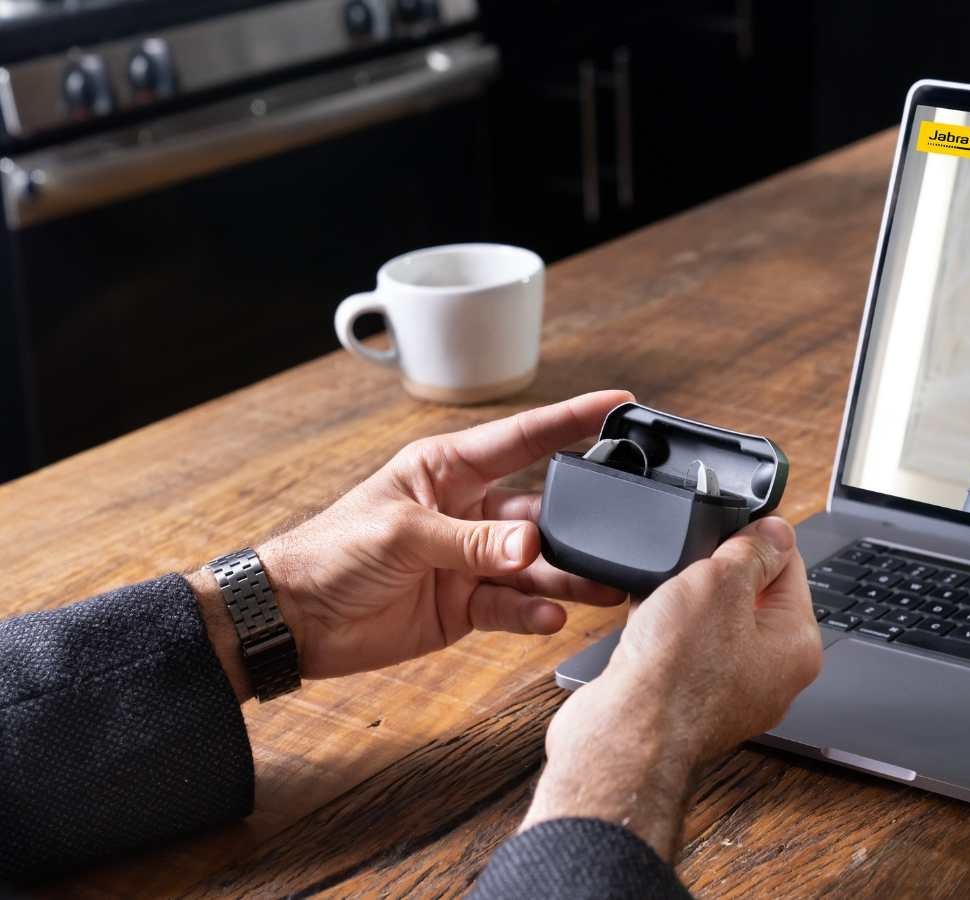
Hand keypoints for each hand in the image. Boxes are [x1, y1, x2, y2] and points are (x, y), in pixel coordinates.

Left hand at [191, 389, 635, 693]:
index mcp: (447, 469)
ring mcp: (471, 560)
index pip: (523, 437)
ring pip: (537, 563)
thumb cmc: (329, 553)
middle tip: (621, 529)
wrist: (292, 619)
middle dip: (582, 520)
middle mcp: (468, 510)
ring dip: (569, 574)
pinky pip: (514, 607)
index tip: (620, 405)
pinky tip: (553, 616)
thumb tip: (530, 546)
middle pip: (542, 508)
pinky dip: (535, 613)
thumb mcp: (402, 535)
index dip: (572, 419)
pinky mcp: (467, 605)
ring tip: (604, 586)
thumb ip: (471, 542)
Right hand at [524, 516, 821, 857]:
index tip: (729, 528)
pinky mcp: (686, 701)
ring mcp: (728, 691)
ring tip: (663, 600)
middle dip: (715, 573)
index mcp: (797, 646)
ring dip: (683, 600)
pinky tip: (643, 621)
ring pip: (710, 620)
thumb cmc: (676, 675)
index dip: (757, 538)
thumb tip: (775, 531)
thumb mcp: (720, 584)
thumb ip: (752, 551)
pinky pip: (680, 647)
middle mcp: (770, 674)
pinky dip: (662, 628)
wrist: (621, 739)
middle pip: (751, 595)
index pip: (790, 567)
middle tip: (690, 570)